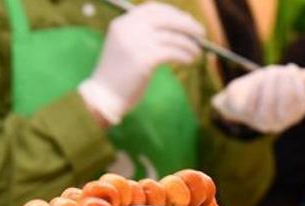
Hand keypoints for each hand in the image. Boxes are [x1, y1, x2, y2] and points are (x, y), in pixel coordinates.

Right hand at [78, 2, 203, 124]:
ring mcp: (136, 42)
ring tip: (197, 53)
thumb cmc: (117, 77)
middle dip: (187, 24)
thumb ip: (142, 36)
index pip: (152, 9)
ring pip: (172, 37)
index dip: (172, 13)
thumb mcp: (125, 49)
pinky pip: (173, 51)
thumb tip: (175, 31)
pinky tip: (190, 61)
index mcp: (122, 23)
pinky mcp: (145, 58)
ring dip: (189, 44)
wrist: (103, 97)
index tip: (185, 20)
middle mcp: (129, 28)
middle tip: (201, 34)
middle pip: (166, 18)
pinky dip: (185, 55)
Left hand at [211, 64, 304, 133]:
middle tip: (279, 69)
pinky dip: (256, 89)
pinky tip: (258, 79)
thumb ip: (303, 79)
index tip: (291, 67)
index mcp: (294, 114)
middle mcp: (280, 123)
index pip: (302, 103)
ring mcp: (262, 122)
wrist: (241, 94)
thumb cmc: (269, 86)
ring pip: (268, 108)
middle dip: (284, 84)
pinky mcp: (245, 115)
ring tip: (269, 71)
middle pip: (286, 107)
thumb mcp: (286, 79)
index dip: (298, 83)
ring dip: (270, 86)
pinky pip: (251, 104)